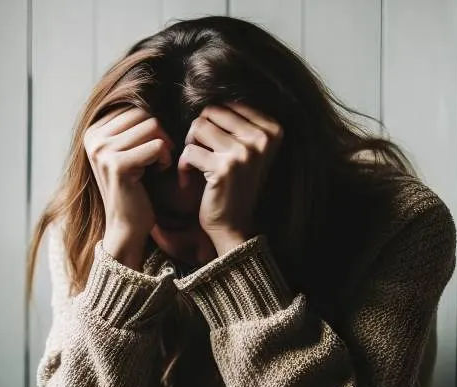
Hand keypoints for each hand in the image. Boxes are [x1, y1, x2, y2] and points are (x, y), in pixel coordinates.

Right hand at [84, 106, 173, 268]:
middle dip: (159, 135)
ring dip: (163, 147)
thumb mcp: (128, 152)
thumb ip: (132, 126)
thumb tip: (147, 89)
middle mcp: (93, 138)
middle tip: (158, 158)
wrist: (126, 226)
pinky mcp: (117, 165)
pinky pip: (156, 146)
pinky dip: (164, 159)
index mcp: (93, 131)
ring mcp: (102, 151)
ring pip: (153, 127)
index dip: (151, 128)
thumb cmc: (134, 189)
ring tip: (156, 165)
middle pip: (144, 114)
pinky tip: (157, 173)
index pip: (135, 107)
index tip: (150, 150)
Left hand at [178, 103, 282, 254]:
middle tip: (199, 155)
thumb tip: (209, 91)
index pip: (228, 105)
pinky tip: (188, 182)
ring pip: (197, 128)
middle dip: (198, 133)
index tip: (213, 147)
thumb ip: (237, 122)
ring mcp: (245, 153)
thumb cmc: (235, 186)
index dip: (213, 124)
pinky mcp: (224, 168)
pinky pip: (189, 152)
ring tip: (194, 166)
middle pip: (211, 112)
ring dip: (189, 147)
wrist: (234, 226)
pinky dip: (183, 167)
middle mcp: (262, 138)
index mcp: (273, 129)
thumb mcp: (246, 150)